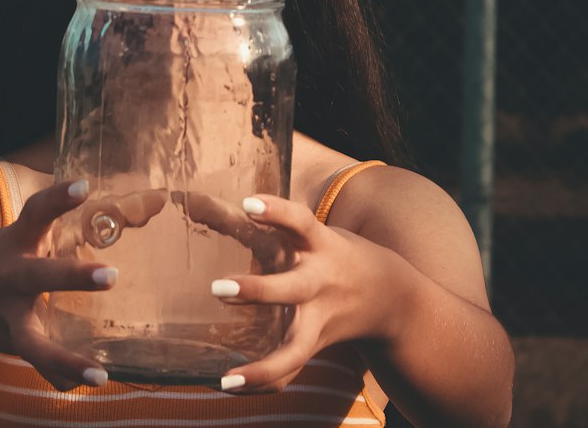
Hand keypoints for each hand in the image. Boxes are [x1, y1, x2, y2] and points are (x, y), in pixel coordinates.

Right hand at [0, 179, 116, 390]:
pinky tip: (85, 384)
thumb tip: (123, 208)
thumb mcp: (19, 236)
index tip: (83, 186)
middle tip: (113, 275)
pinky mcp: (7, 342)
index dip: (58, 197)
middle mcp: (8, 276)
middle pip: (37, 275)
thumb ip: (57, 226)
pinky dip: (58, 375)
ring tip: (99, 373)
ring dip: (64, 357)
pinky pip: (34, 363)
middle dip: (73, 277)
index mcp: (15, 241)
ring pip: (31, 339)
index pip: (36, 212)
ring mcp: (4, 314)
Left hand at [210, 194, 399, 392]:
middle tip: (217, 287)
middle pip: (294, 288)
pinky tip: (230, 386)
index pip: (300, 221)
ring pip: (296, 346)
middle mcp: (320, 282)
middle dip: (258, 291)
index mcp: (320, 244)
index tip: (248, 203)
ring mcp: (320, 318)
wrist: (390, 296)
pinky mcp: (316, 344)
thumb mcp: (309, 231)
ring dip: (264, 364)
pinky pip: (292, 370)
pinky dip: (264, 382)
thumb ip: (263, 221)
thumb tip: (198, 200)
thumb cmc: (332, 252)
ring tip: (228, 375)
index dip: (277, 211)